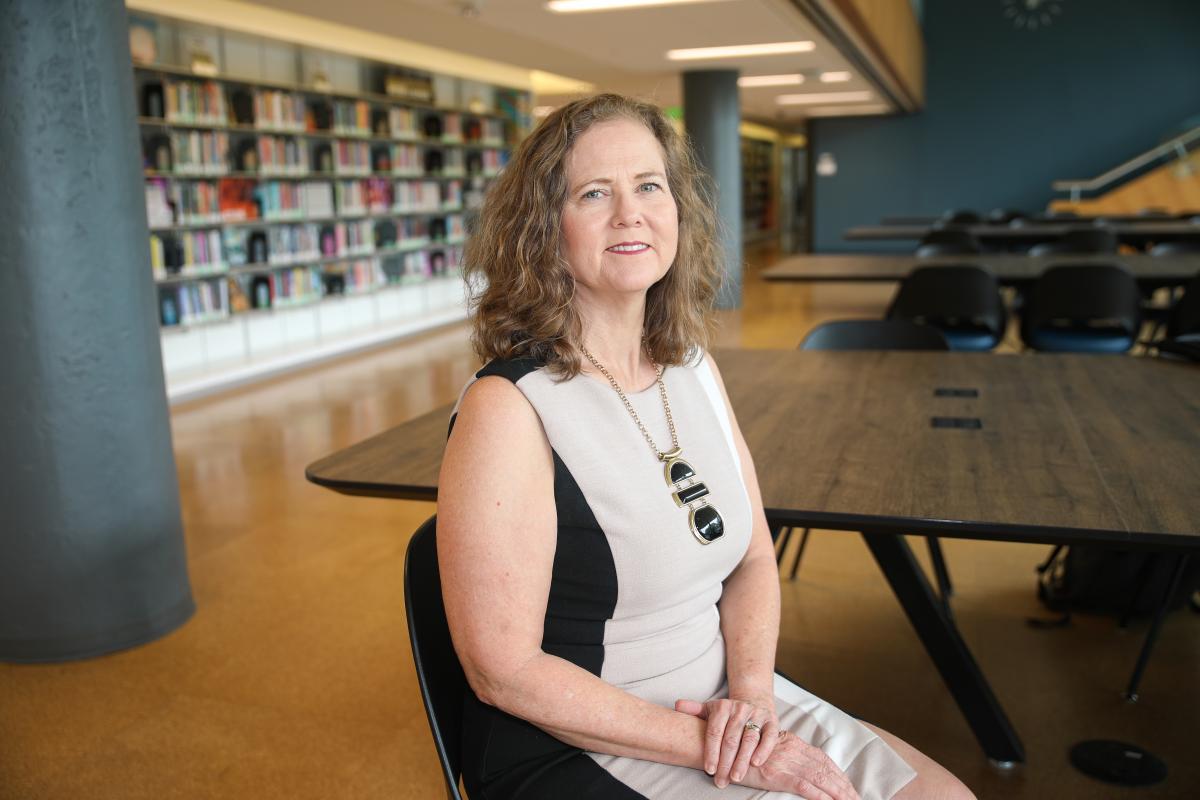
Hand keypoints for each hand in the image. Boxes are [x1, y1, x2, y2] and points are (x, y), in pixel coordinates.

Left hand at [675, 694, 779, 787]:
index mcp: (722, 707)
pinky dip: (763, 751)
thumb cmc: (728, 713)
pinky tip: (755, 764)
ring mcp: (757, 715)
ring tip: (735, 777)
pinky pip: (769, 737)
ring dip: (742, 760)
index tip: (709, 770)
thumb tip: (677, 705)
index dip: (711, 752)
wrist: (754, 701)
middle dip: (725, 762)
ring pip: (749, 740)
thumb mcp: (710, 710)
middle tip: (720, 780)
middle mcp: (740, 709)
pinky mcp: (772, 722)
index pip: (715, 732)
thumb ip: (694, 710)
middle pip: (731, 739)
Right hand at [745, 730, 861, 799]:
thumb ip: (787, 753)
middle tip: (858, 798)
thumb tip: (803, 767)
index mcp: (793, 742)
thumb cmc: (743, 750)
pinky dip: (819, 795)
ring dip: (838, 792)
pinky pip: (803, 786)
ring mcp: (784, 762)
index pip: (823, 759)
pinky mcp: (775, 774)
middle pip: (826, 769)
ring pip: (819, 778)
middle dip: (844, 786)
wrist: (721, 746)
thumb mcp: (770, 748)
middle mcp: (792, 750)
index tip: (851, 787)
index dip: (839, 774)